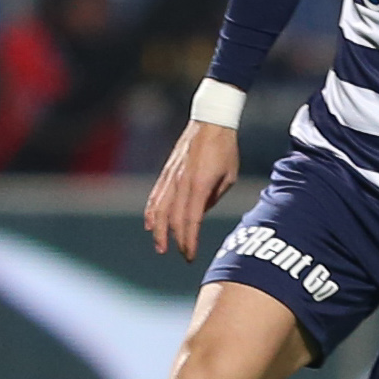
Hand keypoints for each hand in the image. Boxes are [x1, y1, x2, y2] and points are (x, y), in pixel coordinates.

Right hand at [145, 121, 239, 261]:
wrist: (211, 122)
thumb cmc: (225, 150)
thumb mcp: (229, 176)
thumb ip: (214, 197)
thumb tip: (199, 214)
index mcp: (200, 185)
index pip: (192, 221)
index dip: (189, 241)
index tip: (190, 256)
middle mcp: (182, 183)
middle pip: (174, 219)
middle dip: (177, 240)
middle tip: (180, 255)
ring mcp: (171, 177)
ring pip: (160, 209)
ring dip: (159, 231)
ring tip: (160, 247)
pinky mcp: (167, 172)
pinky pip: (156, 196)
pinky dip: (151, 212)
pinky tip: (149, 224)